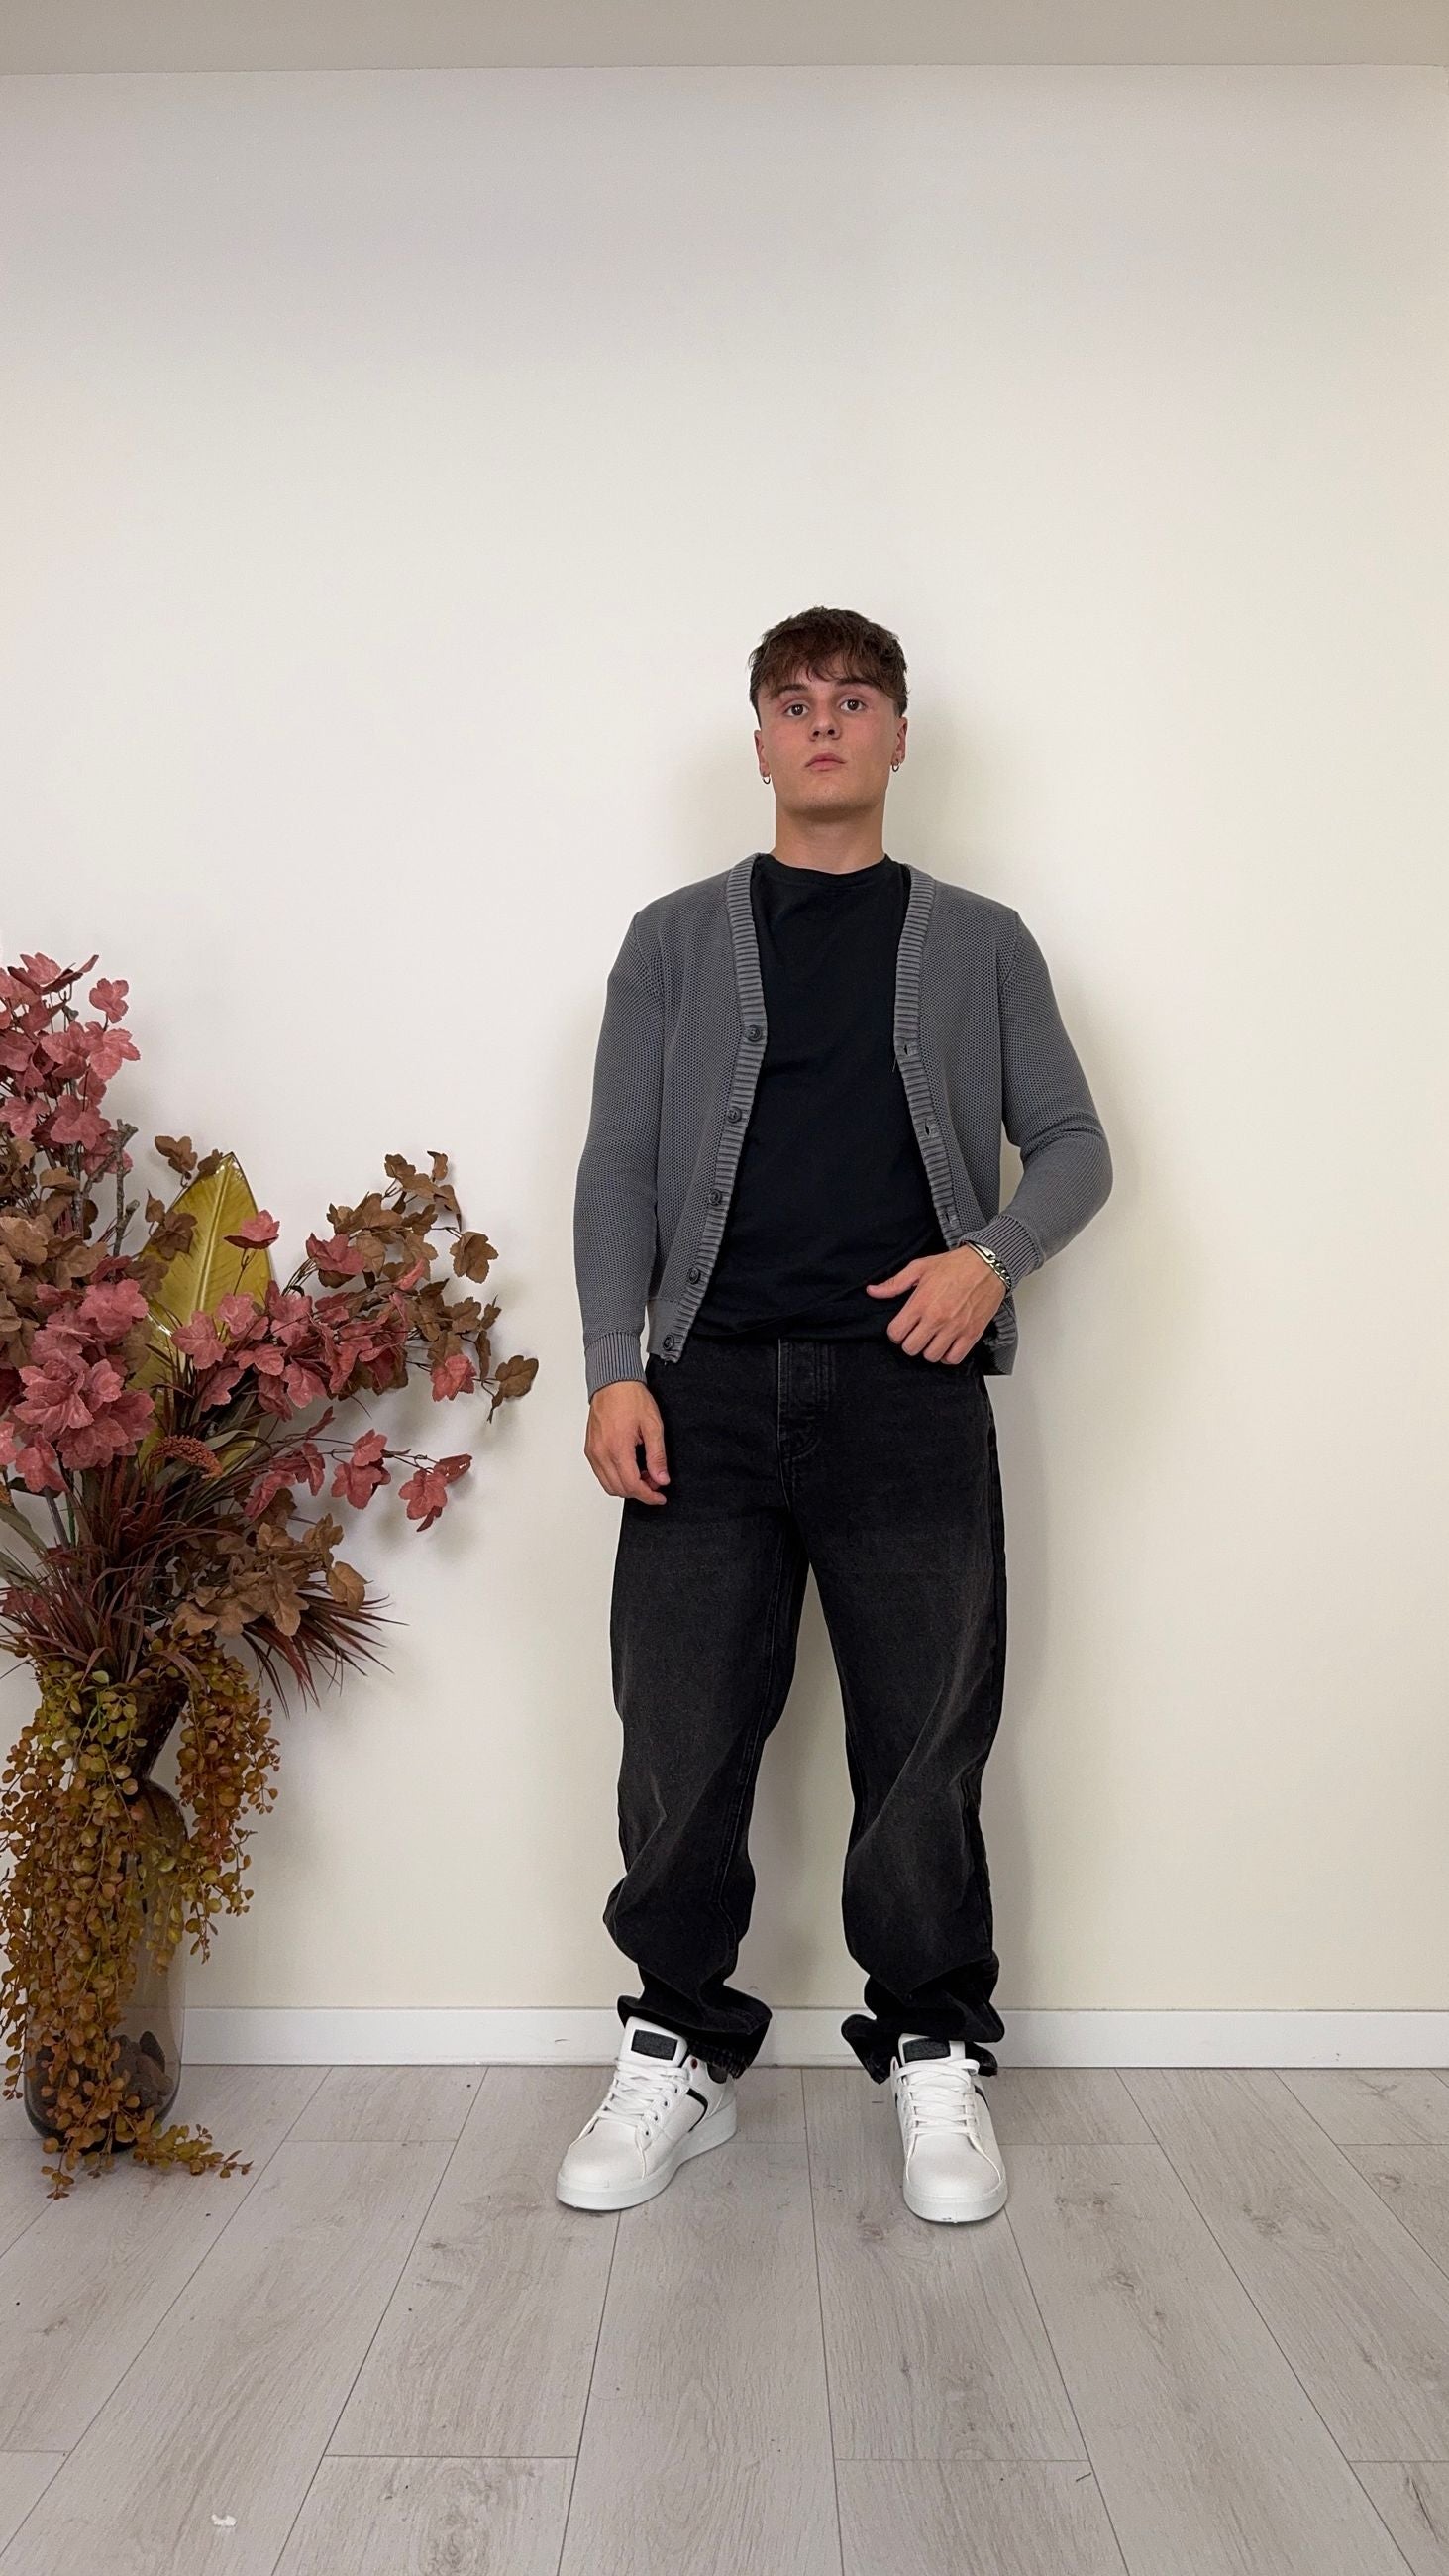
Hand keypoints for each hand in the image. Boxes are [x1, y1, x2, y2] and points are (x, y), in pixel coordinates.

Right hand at [585, 1379, 670, 1502]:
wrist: (613, 1382)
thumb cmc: (631, 1398)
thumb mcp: (653, 1426)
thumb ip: (657, 1456)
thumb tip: (661, 1478)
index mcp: (617, 1448)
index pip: (632, 1485)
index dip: (648, 1496)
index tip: (659, 1497)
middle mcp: (601, 1453)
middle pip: (619, 1489)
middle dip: (639, 1491)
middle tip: (655, 1482)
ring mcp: (593, 1452)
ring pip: (608, 1485)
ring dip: (626, 1486)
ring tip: (643, 1474)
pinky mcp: (590, 1449)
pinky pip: (601, 1474)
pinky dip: (615, 1478)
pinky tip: (629, 1467)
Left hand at [864, 1245, 1005, 1363]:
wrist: (988, 1265)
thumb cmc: (955, 1265)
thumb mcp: (920, 1268)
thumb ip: (895, 1283)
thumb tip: (872, 1291)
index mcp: (921, 1302)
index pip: (896, 1333)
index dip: (895, 1332)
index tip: (902, 1327)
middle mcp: (937, 1318)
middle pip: (911, 1348)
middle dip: (910, 1342)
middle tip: (916, 1332)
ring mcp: (955, 1328)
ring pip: (931, 1356)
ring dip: (929, 1349)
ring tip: (932, 1338)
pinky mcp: (972, 1334)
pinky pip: (953, 1358)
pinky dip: (948, 1355)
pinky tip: (947, 1344)